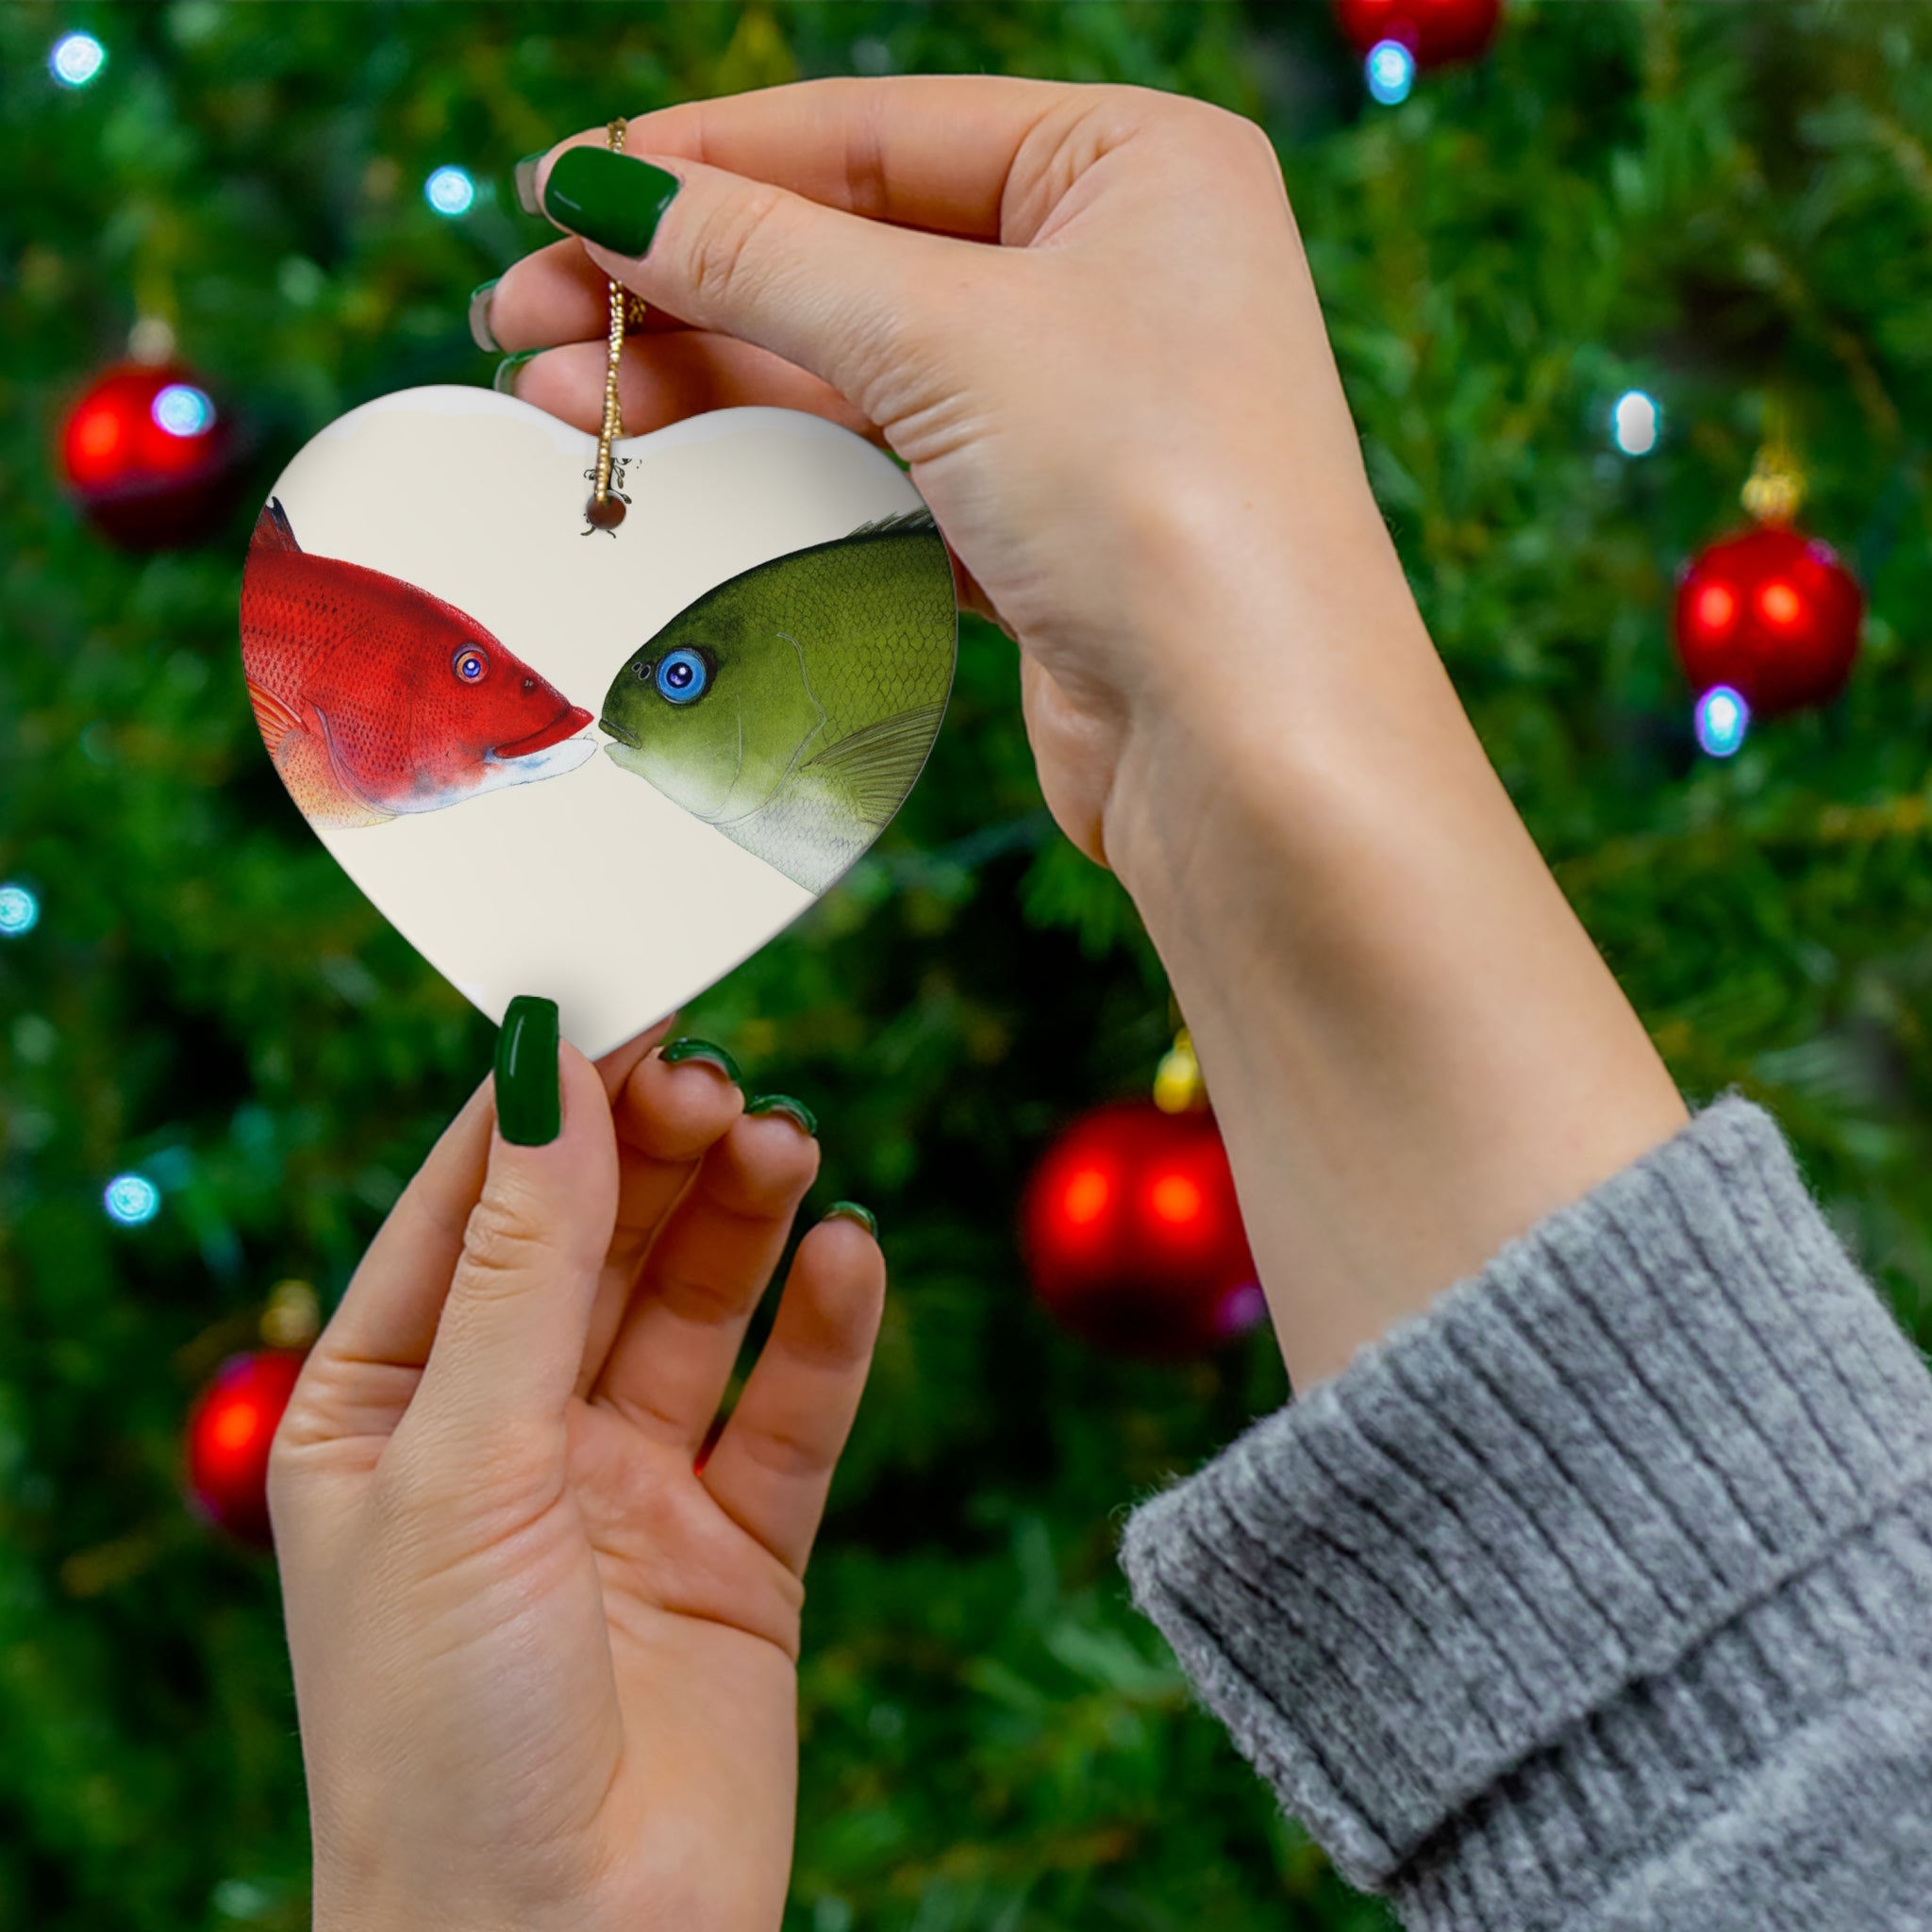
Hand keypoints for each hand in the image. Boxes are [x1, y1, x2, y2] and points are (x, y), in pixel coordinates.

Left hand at [269, 1025, 882, 1931]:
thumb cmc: (442, 1730)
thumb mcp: (460, 1464)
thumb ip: (522, 1263)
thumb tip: (547, 1064)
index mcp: (387, 1408)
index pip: (471, 1205)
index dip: (547, 1098)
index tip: (628, 993)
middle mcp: (508, 1435)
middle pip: (597, 1240)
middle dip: (655, 1152)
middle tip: (721, 1081)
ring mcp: (627, 1490)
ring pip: (697, 1307)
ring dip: (744, 1218)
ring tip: (788, 1146)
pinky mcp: (739, 1551)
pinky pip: (790, 1411)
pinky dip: (824, 1329)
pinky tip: (849, 1255)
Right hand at [487, 78, 1684, 1386]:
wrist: (1252, 748)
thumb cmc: (1158, 500)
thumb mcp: (944, 337)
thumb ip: (763, 256)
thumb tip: (601, 193)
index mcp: (1134, 165)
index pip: (874, 132)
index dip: (704, 161)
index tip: (560, 191)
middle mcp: (1116, 274)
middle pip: (851, 252)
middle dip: (683, 286)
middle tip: (524, 316)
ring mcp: (1080, 409)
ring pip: (856, 369)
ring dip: (708, 382)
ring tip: (558, 398)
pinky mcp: (1044, 527)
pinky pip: (884, 467)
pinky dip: (778, 466)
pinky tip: (671, 467)